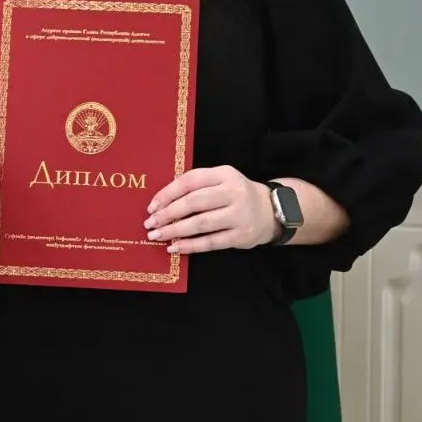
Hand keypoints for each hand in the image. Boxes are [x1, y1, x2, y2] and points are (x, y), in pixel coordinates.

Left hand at [145, 165, 278, 254]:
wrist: (271, 210)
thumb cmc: (235, 194)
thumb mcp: (220, 180)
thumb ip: (196, 184)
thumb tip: (161, 200)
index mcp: (224, 174)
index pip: (190, 181)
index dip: (167, 193)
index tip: (151, 206)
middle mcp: (233, 192)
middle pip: (194, 202)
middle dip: (168, 213)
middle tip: (150, 223)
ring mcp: (239, 215)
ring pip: (201, 223)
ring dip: (175, 231)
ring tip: (157, 236)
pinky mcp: (242, 235)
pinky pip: (211, 242)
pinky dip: (191, 246)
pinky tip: (175, 247)